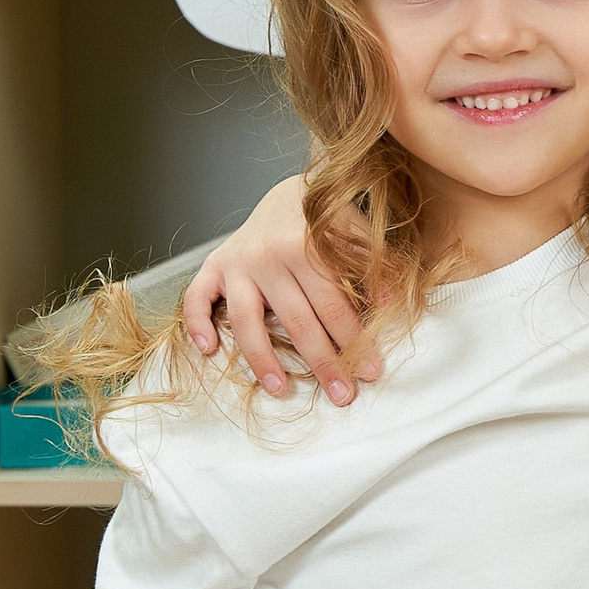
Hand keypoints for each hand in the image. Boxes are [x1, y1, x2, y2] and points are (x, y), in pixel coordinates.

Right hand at [180, 176, 373, 402]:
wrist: (289, 193)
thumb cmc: (328, 221)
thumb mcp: (358, 233)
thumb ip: (375, 267)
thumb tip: (391, 306)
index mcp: (305, 248)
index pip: (333, 306)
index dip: (354, 341)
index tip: (371, 370)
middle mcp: (267, 258)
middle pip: (297, 321)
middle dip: (322, 362)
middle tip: (342, 395)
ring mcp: (237, 264)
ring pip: (247, 320)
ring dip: (262, 359)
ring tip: (279, 390)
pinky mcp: (213, 266)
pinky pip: (197, 298)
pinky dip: (197, 323)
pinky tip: (208, 351)